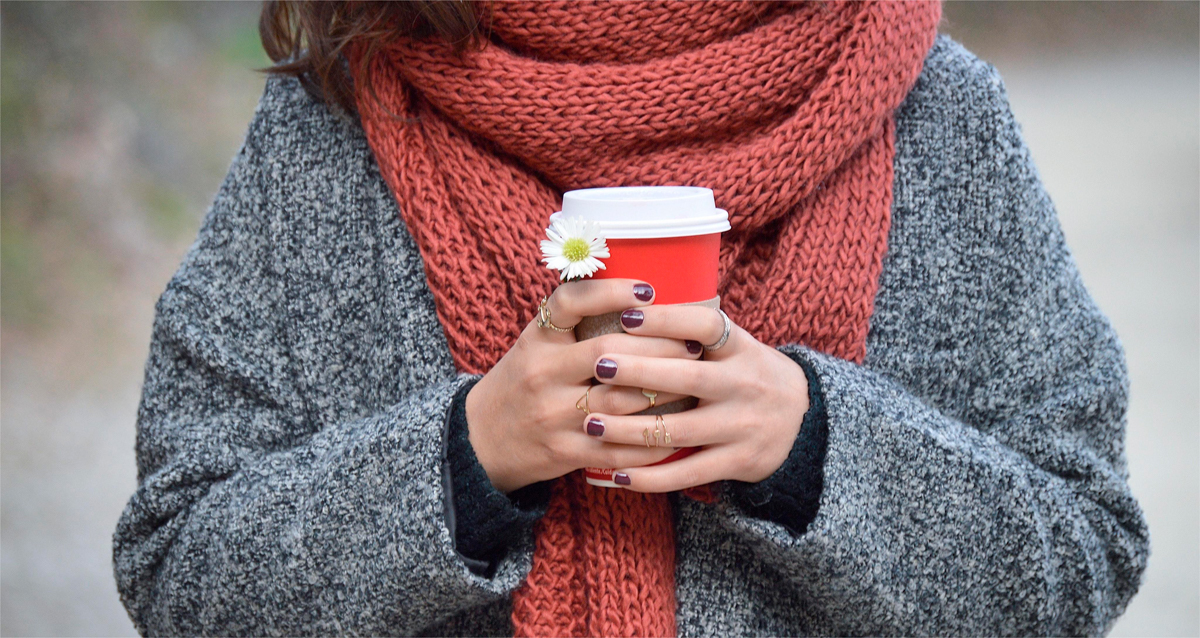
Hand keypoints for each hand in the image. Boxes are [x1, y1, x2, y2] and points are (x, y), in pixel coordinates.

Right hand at [465, 279, 702, 492]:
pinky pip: (618, 447)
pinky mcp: (564, 452)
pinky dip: (652, 440)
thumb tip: (639, 295)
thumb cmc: (522, 382)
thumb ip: (574, 322)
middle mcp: (542, 374)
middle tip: (693, 343)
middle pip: (609, 353)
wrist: (480, 440)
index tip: (648, 289)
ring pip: (621, 401)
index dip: (610, 292)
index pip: (569, 303)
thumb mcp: (535, 344)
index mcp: (536, 340)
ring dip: (664, 391)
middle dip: (659, 347)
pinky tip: (677, 430)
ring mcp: (553, 416)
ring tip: (694, 380)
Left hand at [581, 305, 809, 491]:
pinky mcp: (737, 463)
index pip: (707, 325)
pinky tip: (616, 474)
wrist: (803, 423)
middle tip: (597, 364)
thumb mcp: (736, 346)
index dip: (668, 319)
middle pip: (688, 378)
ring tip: (591, 423)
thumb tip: (628, 303)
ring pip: (679, 430)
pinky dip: (650, 477)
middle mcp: (745, 385)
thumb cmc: (748, 375)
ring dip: (630, 429)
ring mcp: (742, 427)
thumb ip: (696, 332)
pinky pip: (687, 472)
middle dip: (638, 372)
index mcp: (742, 348)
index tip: (627, 314)